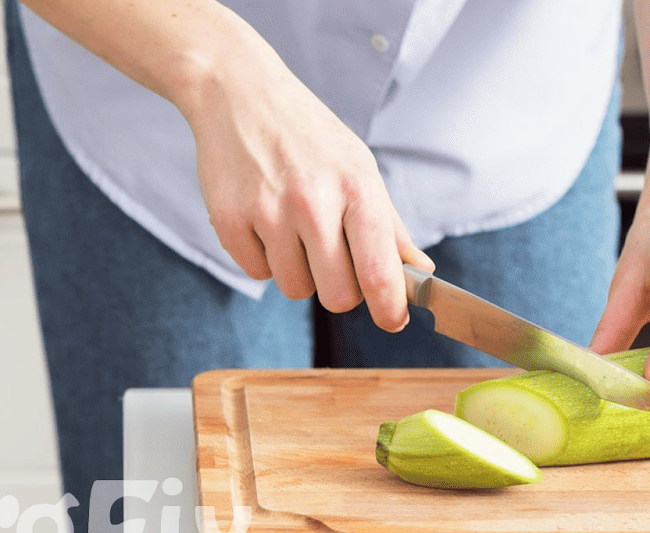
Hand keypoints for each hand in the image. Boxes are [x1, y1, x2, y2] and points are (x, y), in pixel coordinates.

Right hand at [180, 63, 432, 329]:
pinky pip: (256, 273)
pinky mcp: (229, 221)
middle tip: (332, 263)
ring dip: (297, 272)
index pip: (379, 270)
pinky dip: (262, 257)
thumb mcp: (357, 166)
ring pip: (294, 288)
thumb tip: (420, 272)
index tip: (393, 321)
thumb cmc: (307, 135)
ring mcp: (268, 212)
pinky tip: (262, 220)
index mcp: (356, 187)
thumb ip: (388, 226)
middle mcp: (313, 202)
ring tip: (291, 230)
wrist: (240, 94)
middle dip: (338, 290)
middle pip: (336, 296)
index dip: (389, 307)